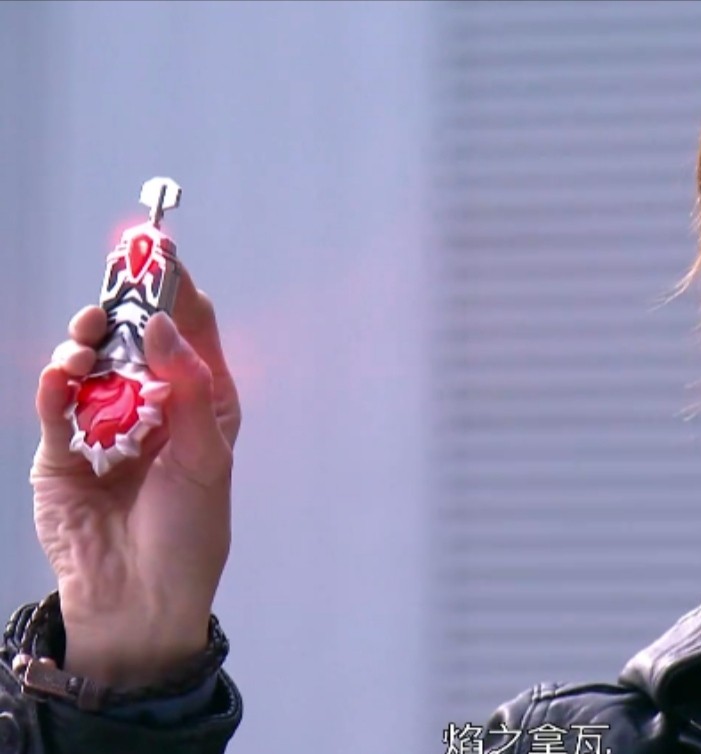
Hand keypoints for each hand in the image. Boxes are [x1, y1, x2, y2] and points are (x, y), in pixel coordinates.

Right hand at [30, 267, 240, 687]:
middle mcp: (152, 407)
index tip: (164, 252)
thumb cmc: (189, 531)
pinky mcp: (62, 451)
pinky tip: (66, 370)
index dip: (177, 291)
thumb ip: (184, 390)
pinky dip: (57, 382)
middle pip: (134, 338)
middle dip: (125, 304)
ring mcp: (104, 426)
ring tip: (91, 336)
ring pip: (91, 362)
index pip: (188, 334)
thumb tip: (158, 324)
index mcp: (200, 404)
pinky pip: (55, 403)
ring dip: (88, 340)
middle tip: (118, 274)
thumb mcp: (206, 458)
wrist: (141, 598)